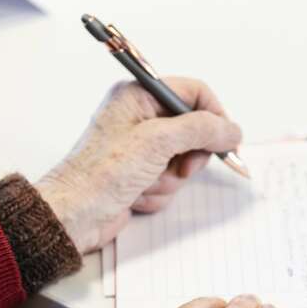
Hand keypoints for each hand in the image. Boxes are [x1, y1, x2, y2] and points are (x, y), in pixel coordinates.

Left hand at [36, 79, 241, 253]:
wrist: (75, 215)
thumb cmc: (103, 172)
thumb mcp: (158, 141)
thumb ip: (201, 130)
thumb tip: (231, 130)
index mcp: (138, 95)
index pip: (192, 92)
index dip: (214, 115)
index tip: (227, 140)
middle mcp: (139, 118)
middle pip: (192, 131)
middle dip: (187, 156)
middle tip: (178, 168)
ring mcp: (140, 149)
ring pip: (182, 162)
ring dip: (169, 180)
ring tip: (144, 184)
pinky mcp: (139, 175)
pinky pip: (168, 182)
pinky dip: (157, 193)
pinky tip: (135, 196)